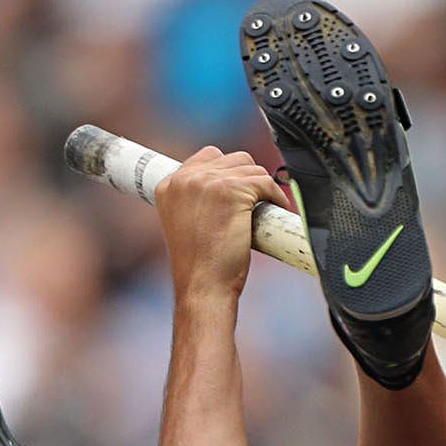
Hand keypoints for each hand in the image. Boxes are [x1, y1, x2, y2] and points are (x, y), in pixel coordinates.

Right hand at [154, 147, 287, 301]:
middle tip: (254, 202)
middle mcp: (185, 179)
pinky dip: (276, 195)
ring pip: (250, 168)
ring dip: (262, 187)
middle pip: (230, 159)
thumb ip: (196, 201)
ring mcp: (208, 182)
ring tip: (265, 207)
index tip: (238, 191)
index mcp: (169, 185)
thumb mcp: (185, 225)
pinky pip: (265, 182)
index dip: (228, 173)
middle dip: (247, 178)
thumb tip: (225, 190)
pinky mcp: (232, 190)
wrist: (203, 288)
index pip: (206, 157)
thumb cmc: (198, 267)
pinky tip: (277, 207)